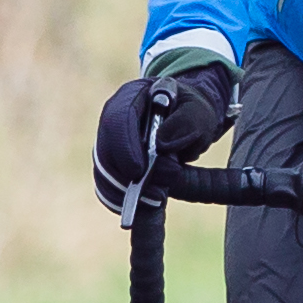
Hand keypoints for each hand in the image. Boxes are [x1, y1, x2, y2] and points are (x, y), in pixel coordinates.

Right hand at [94, 56, 236, 222]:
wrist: (184, 121)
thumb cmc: (190, 112)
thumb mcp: (199, 110)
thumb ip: (188, 121)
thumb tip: (163, 144)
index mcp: (131, 97)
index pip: (117, 119)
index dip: (124, 147)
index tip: (138, 171)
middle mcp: (112, 119)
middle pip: (105, 151)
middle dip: (128, 177)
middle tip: (158, 193)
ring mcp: (108, 143)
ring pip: (104, 173)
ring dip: (127, 192)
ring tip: (157, 199)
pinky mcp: (111, 166)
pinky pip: (108, 187)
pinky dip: (123, 200)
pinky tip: (144, 205)